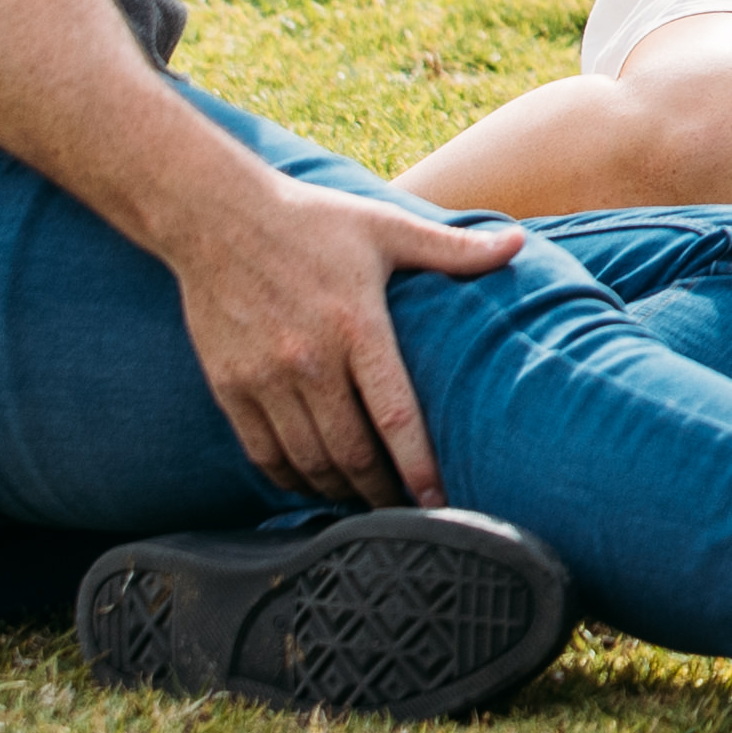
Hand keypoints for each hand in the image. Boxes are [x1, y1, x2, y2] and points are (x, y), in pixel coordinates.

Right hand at [166, 178, 525, 510]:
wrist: (216, 217)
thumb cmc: (311, 221)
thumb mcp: (385, 227)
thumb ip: (451, 249)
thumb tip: (515, 246)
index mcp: (356, 325)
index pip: (394, 414)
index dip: (417, 466)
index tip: (439, 502)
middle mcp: (309, 359)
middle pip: (350, 453)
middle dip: (382, 495)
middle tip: (407, 515)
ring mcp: (264, 378)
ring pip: (307, 462)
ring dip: (339, 493)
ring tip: (366, 505)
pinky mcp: (228, 387)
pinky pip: (263, 454)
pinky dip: (290, 480)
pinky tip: (313, 485)